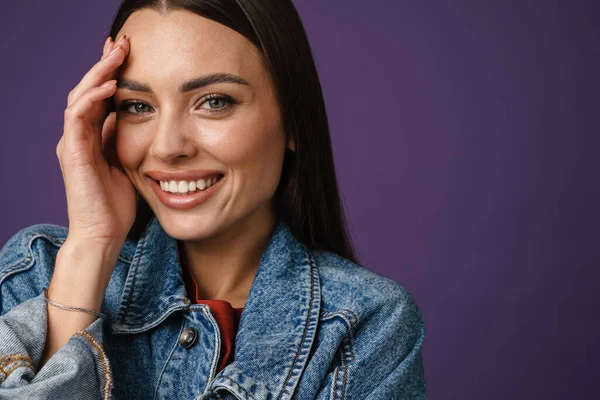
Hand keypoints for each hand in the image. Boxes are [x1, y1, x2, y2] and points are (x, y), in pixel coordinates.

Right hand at [56, 34, 135, 246]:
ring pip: (79, 96)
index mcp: (89, 137)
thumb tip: (124, 115)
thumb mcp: (124, 164)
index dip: (109, 73)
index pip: (97, 97)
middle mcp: (77, 136)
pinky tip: (110, 85)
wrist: (104, 234)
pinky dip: (92, 98)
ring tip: (117, 52)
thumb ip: (119, 139)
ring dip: (99, 73)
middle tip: (121, 41)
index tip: (126, 52)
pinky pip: (76, 117)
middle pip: (87, 90)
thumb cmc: (115, 204)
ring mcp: (72, 143)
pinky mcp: (71, 153)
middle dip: (104, 64)